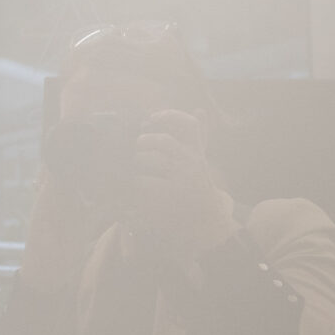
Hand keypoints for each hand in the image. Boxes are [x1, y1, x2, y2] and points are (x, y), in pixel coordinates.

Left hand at [129, 109, 237, 259]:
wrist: (205, 224)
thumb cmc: (195, 189)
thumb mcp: (197, 162)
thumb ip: (198, 137)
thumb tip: (200, 110)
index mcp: (195, 152)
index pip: (188, 124)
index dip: (169, 116)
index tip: (150, 118)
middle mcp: (191, 163)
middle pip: (159, 141)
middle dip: (141, 146)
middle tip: (134, 156)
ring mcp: (181, 179)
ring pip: (146, 159)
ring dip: (133, 166)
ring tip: (129, 175)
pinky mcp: (167, 197)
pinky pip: (140, 182)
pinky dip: (130, 185)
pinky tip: (129, 190)